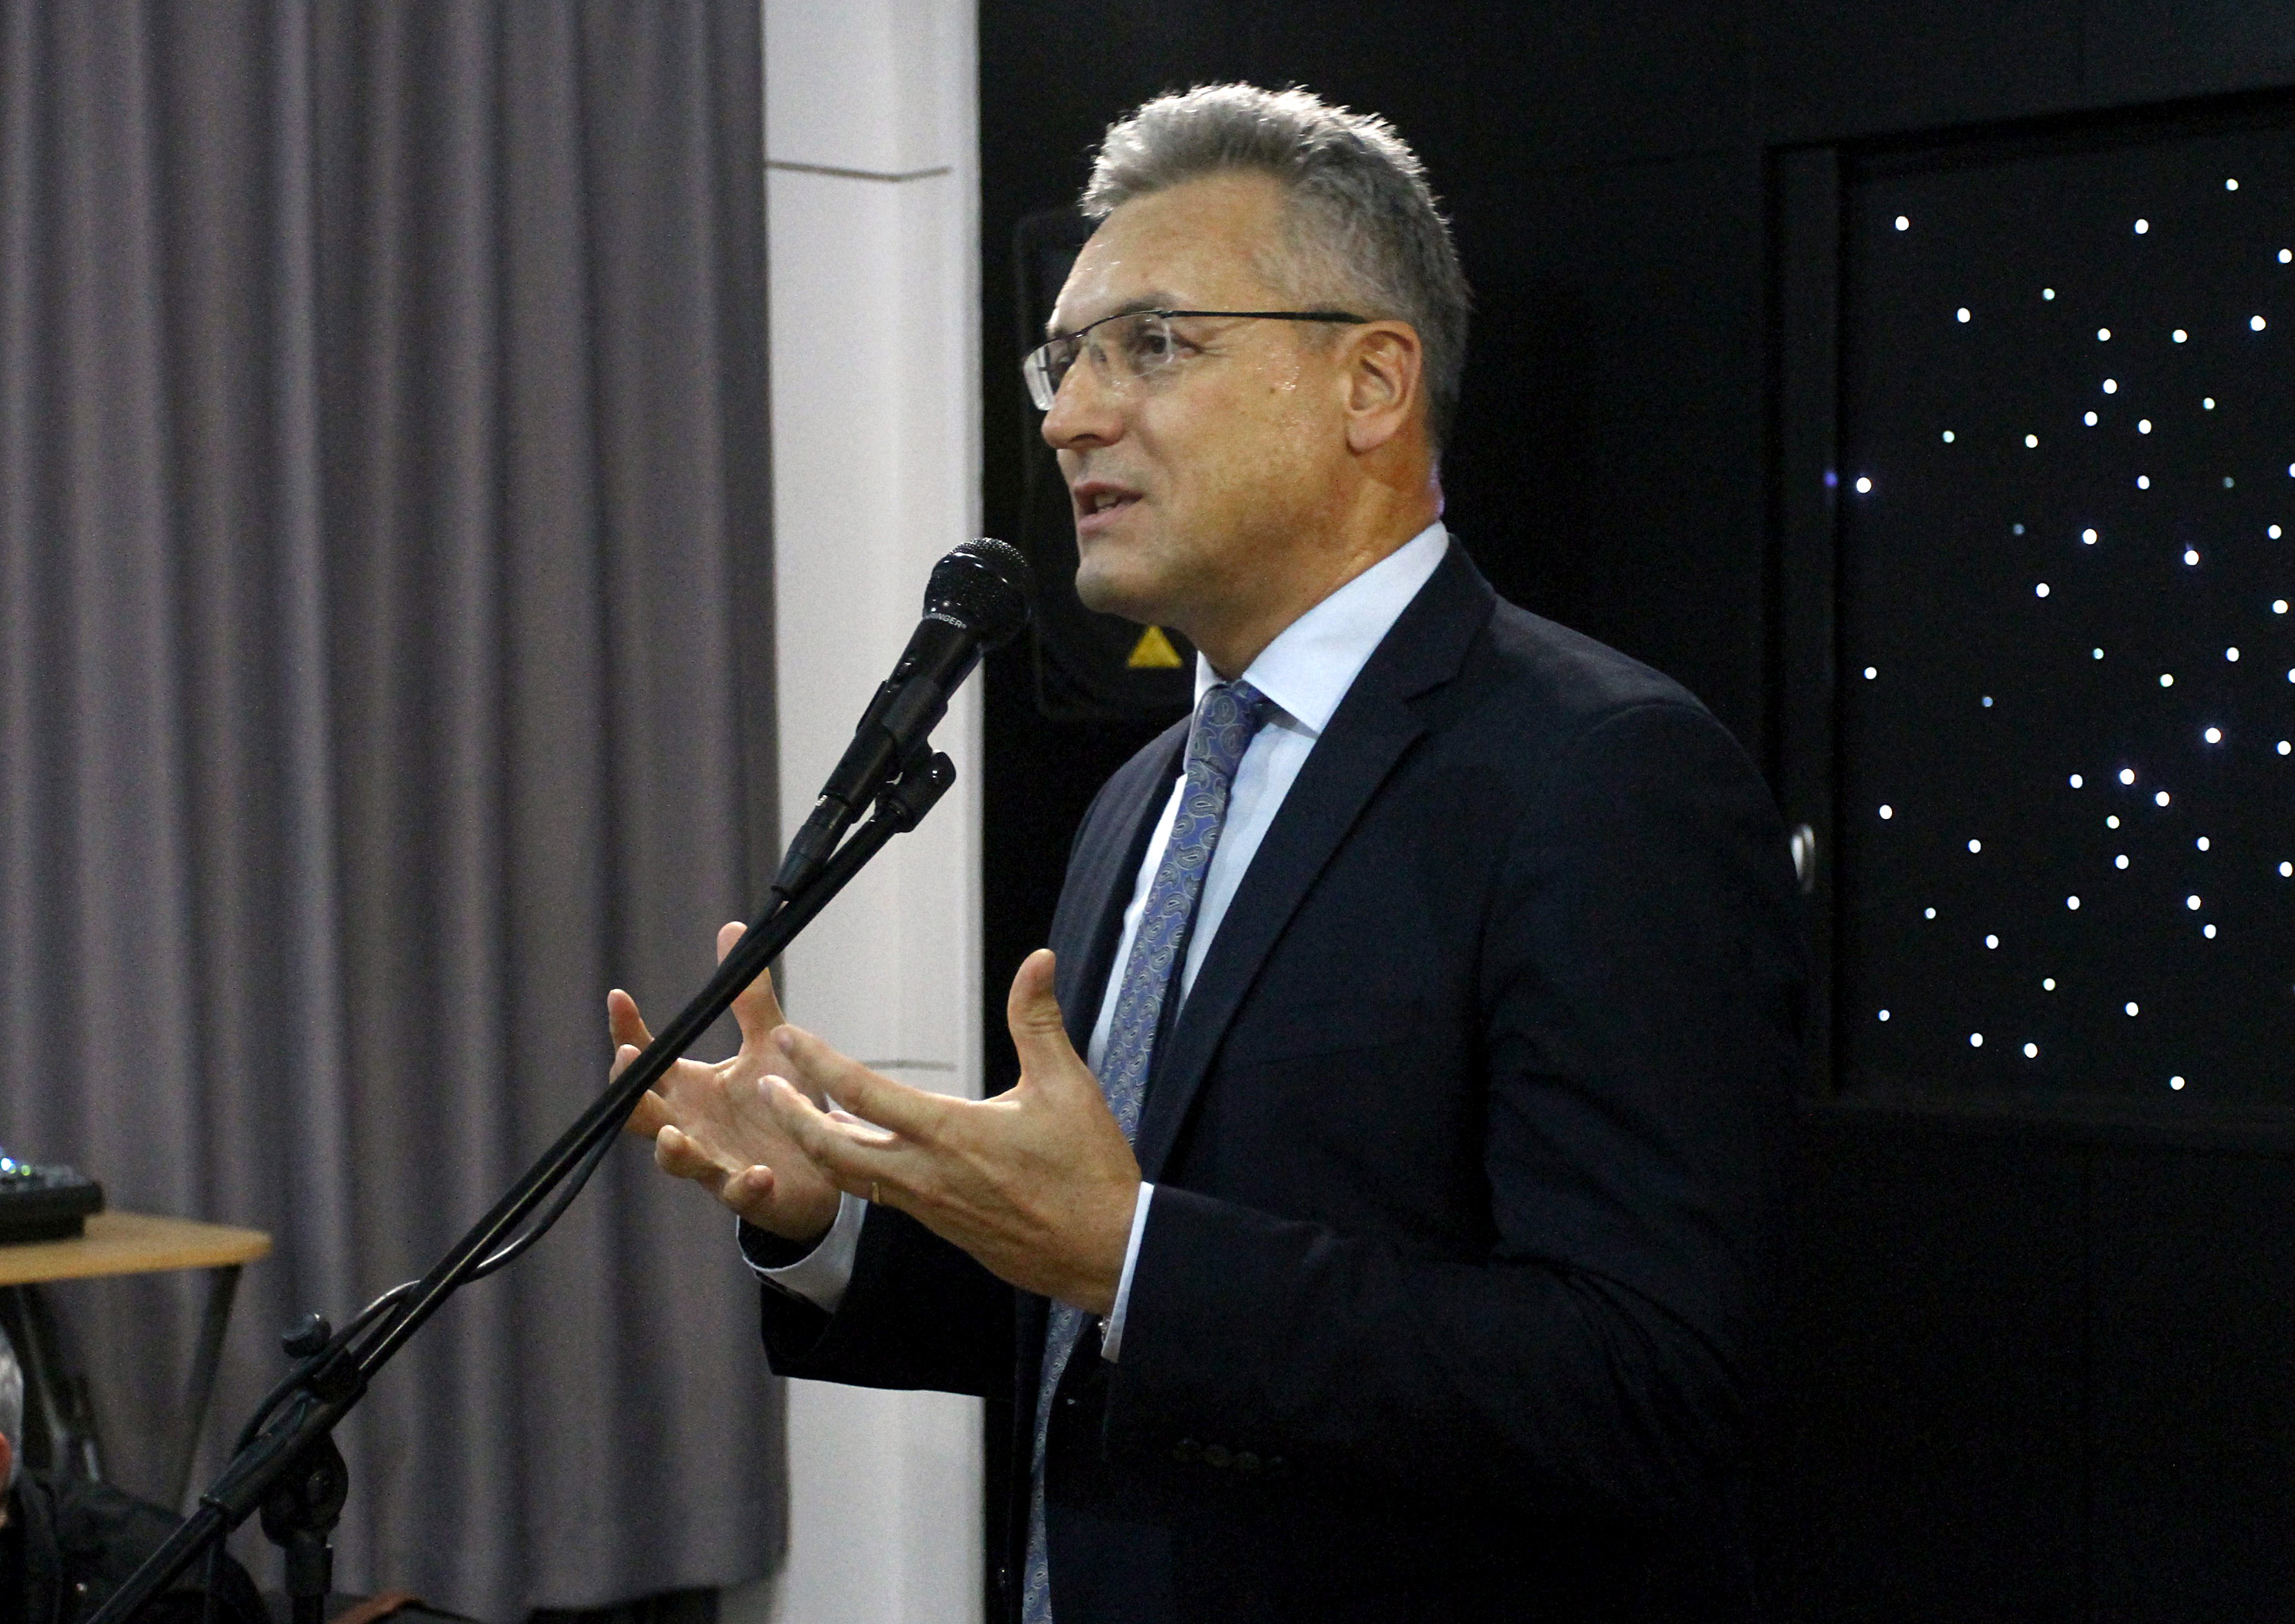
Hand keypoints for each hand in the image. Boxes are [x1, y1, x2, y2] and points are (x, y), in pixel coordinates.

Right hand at [614, 921, 843, 1241]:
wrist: (820, 1168)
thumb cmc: (782, 1103)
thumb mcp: (770, 1043)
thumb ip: (750, 997)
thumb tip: (734, 929)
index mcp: (690, 1088)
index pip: (648, 1058)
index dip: (627, 1031)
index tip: (619, 997)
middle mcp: (691, 1124)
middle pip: (642, 1112)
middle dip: (630, 1092)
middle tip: (627, 1060)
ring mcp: (714, 1160)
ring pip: (676, 1159)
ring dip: (671, 1149)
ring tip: (671, 1135)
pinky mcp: (748, 1191)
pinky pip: (740, 1193)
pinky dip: (747, 1185)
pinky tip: (760, 1174)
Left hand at [762, 949, 1140, 1315]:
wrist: (1106, 1254)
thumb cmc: (1089, 1171)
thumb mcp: (1067, 1086)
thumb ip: (1038, 1021)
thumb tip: (1038, 960)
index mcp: (950, 1134)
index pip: (863, 1093)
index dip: (818, 1062)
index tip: (788, 1037)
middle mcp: (926, 1175)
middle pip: (832, 1149)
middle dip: (792, 1117)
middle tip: (765, 1086)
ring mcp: (930, 1208)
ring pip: (852, 1179)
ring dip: (820, 1146)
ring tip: (800, 1116)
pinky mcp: (943, 1228)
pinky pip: (883, 1198)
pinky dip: (856, 1171)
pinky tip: (860, 1154)